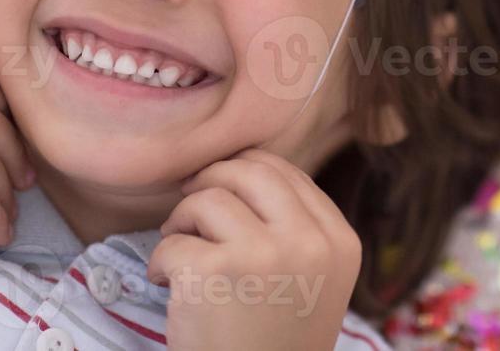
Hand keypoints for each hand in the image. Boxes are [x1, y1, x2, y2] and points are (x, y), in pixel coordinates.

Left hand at [147, 149, 361, 350]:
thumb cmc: (276, 344)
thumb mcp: (313, 281)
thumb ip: (297, 228)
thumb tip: (242, 167)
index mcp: (339, 241)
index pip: (285, 172)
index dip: (244, 172)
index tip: (221, 189)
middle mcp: (308, 242)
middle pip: (246, 171)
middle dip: (210, 181)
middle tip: (190, 207)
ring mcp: (263, 254)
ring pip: (207, 199)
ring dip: (181, 222)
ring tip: (180, 254)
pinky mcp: (215, 272)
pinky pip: (172, 243)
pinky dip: (160, 264)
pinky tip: (168, 286)